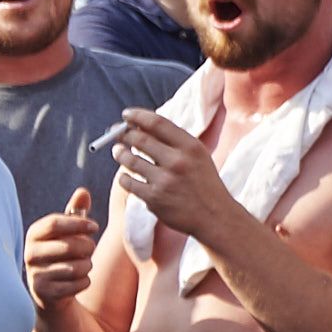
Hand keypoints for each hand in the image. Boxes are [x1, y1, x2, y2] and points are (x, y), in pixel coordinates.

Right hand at [24, 188, 98, 312]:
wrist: (49, 291)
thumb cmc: (61, 254)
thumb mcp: (67, 232)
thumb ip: (75, 212)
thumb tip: (83, 192)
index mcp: (34, 234)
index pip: (55, 223)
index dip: (78, 224)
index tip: (95, 227)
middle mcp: (30, 253)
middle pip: (69, 245)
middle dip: (88, 247)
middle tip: (90, 249)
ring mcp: (35, 275)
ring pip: (76, 267)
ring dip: (87, 266)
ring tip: (83, 266)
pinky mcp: (44, 293)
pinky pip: (77, 285)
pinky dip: (84, 282)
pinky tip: (78, 281)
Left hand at [107, 108, 249, 249]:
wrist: (214, 216)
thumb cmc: (203, 183)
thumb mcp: (197, 156)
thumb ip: (174, 141)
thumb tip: (141, 126)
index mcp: (190, 146)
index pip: (157, 122)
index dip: (137, 116)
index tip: (126, 114)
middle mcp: (177, 161)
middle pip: (140, 139)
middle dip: (124, 134)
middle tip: (117, 134)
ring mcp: (164, 181)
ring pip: (130, 160)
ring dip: (120, 153)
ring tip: (117, 151)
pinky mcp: (154, 199)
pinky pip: (128, 182)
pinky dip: (124, 177)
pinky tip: (126, 176)